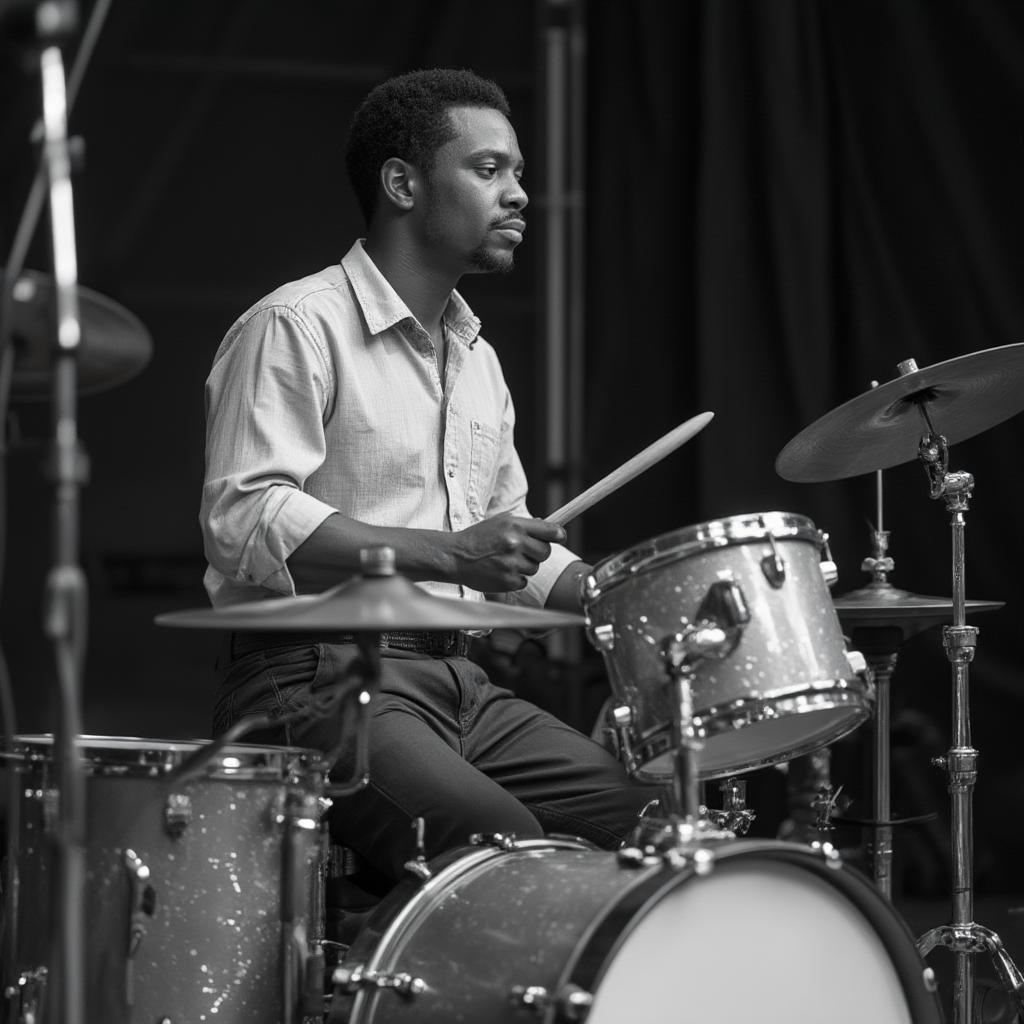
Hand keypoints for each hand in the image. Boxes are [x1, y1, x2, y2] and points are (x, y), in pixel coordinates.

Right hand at [451, 515, 565, 591]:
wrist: (455, 557)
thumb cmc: (477, 538)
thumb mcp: (499, 522)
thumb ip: (523, 524)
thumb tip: (547, 526)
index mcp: (515, 526)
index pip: (550, 531)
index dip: (559, 534)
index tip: (561, 537)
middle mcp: (515, 543)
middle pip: (545, 551)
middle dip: (538, 552)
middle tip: (524, 551)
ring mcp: (512, 563)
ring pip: (535, 568)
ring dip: (525, 566)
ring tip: (506, 561)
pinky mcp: (508, 580)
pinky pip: (524, 581)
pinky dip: (516, 579)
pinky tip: (502, 571)